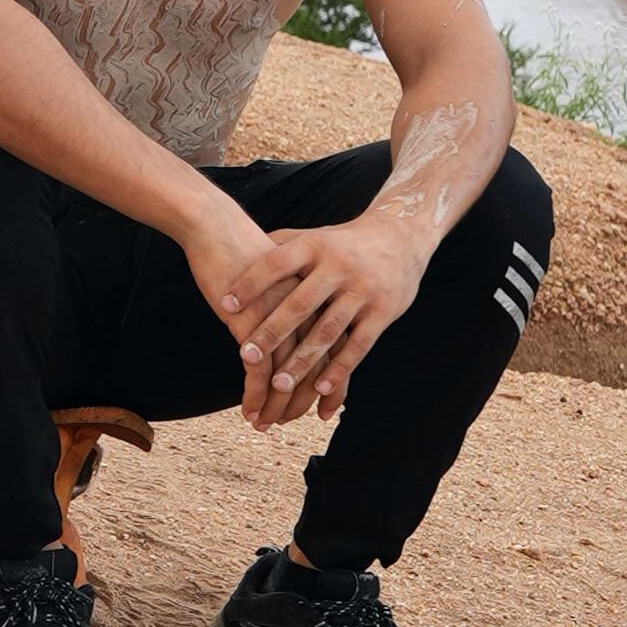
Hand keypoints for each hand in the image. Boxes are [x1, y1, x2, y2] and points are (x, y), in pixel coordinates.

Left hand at [195, 209, 429, 427]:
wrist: (401, 237)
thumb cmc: (343, 243)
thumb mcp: (314, 236)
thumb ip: (282, 244)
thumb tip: (241, 247)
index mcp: (316, 246)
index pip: (277, 263)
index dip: (251, 283)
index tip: (225, 305)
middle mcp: (339, 267)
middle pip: (300, 304)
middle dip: (272, 332)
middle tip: (246, 356)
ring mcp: (363, 291)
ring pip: (328, 331)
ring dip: (303, 361)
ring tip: (278, 386)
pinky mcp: (383, 312)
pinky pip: (359, 345)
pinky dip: (340, 369)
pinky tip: (320, 390)